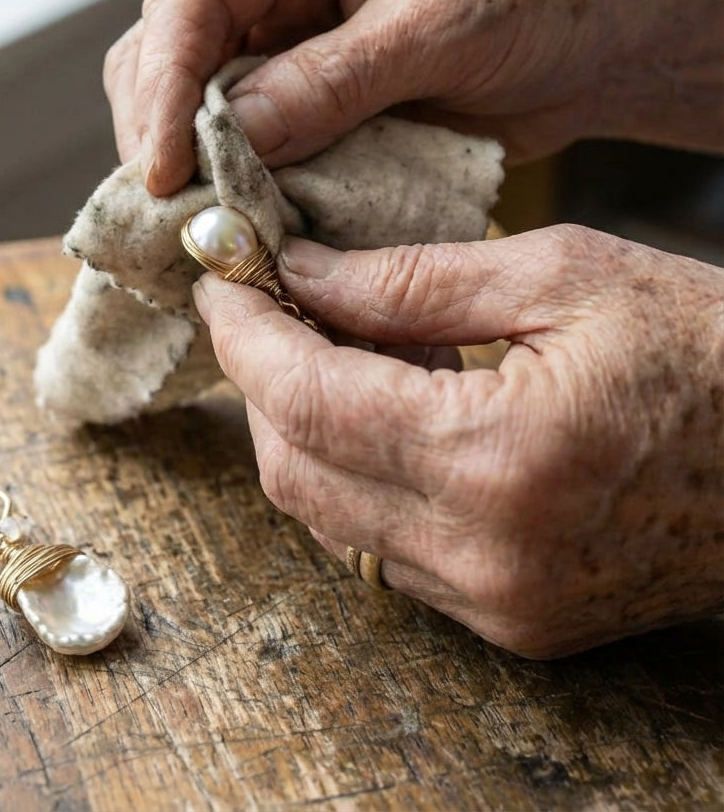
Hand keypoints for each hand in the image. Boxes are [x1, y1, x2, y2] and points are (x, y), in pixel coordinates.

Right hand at [106, 0, 723, 195]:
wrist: (589, 37)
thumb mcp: (439, 27)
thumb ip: (334, 80)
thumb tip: (234, 139)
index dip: (165, 86)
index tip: (165, 170)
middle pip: (165, 50)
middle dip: (161, 132)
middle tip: (177, 212)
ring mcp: (278, 38)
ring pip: (189, 101)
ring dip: (191, 164)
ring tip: (203, 224)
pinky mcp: (298, 95)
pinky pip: (239, 140)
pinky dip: (232, 182)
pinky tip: (238, 218)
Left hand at [192, 224, 723, 657]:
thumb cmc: (712, 350)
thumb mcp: (563, 276)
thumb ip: (411, 281)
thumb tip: (299, 273)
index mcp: (498, 458)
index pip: (304, 399)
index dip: (243, 334)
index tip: (219, 280)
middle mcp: (484, 556)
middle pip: (294, 468)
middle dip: (260, 378)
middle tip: (272, 302)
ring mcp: (495, 603)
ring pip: (326, 515)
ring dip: (304, 424)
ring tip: (346, 344)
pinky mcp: (511, 620)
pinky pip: (382, 546)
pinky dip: (357, 471)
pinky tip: (392, 406)